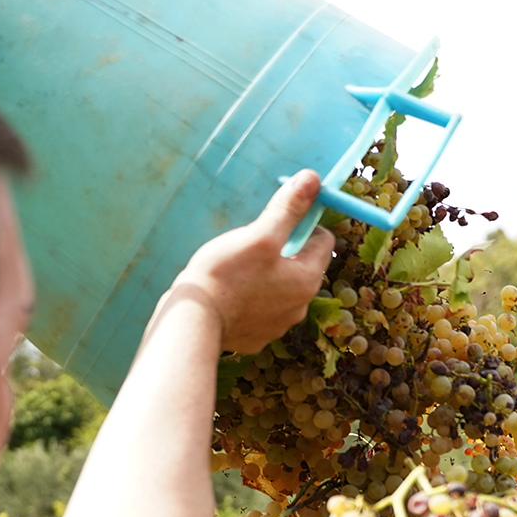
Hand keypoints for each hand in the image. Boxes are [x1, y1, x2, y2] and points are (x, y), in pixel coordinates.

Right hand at [175, 171, 332, 353]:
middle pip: (301, 266)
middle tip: (253, 242)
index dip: (304, 224)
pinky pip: (260, 308)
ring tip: (238, 266)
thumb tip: (312, 180)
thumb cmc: (225, 276)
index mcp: (307, 281)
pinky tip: (229, 290)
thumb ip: (288, 209)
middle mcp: (299, 307)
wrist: (192, 322)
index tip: (280, 219)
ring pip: (280, 288)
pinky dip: (250, 297)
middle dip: (283, 250)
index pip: (324, 241)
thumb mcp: (259, 235)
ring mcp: (277, 325)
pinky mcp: (255, 336)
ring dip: (267, 274)